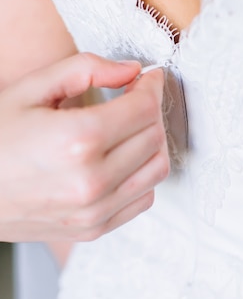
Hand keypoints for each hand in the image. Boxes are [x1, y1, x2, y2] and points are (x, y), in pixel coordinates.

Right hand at [0, 53, 169, 242]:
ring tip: (132, 127)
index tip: (149, 77)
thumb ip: (84, 69)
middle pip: (154, 137)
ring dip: (152, 142)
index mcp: (77, 140)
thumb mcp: (30, 89)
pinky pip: (143, 199)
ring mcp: (94, 211)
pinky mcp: (93, 229)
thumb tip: (132, 69)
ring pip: (157, 170)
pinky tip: (124, 158)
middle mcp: (92, 181)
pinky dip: (143, 175)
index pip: (144, 109)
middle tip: (137, 97)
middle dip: (152, 110)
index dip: (152, 86)